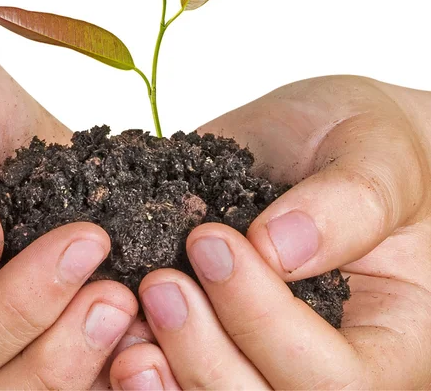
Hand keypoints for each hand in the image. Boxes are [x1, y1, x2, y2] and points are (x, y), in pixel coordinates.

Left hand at [109, 76, 430, 389]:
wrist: (319, 133)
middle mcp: (318, 358)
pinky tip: (116, 331)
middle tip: (162, 285)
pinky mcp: (213, 323)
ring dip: (165, 375)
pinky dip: (139, 367)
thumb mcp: (377, 153)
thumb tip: (280, 246)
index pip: (335, 381)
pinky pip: (176, 371)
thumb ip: (350, 201)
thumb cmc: (365, 140)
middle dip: (203, 357)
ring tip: (130, 314)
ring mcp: (259, 346)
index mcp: (383, 338)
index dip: (265, 322)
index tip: (213, 242)